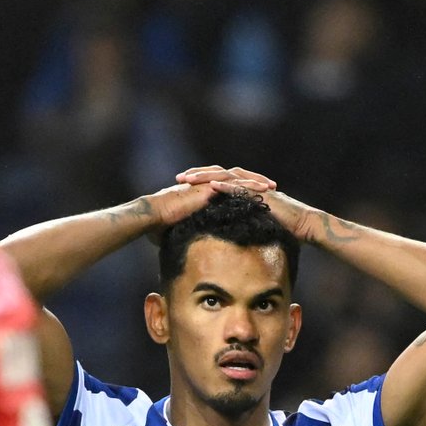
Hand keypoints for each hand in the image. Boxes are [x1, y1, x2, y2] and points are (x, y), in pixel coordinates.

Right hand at [139, 165, 277, 239]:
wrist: (153, 216)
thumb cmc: (160, 224)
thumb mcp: (178, 228)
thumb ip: (185, 232)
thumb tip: (183, 248)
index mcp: (202, 191)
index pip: (226, 187)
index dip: (241, 190)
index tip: (256, 196)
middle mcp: (206, 183)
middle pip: (236, 177)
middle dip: (253, 181)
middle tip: (270, 187)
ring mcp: (208, 183)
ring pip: (238, 176)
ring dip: (256, 180)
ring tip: (272, 186)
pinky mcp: (208, 186)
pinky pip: (233, 183)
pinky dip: (249, 184)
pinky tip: (262, 188)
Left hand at [175, 163, 321, 240]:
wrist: (304, 225)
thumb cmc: (283, 227)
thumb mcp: (255, 222)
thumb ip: (241, 220)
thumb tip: (225, 229)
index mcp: (244, 190)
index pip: (218, 181)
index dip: (200, 182)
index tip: (182, 185)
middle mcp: (248, 185)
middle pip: (219, 174)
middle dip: (198, 175)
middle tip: (178, 178)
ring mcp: (255, 187)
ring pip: (227, 177)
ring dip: (207, 177)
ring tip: (189, 179)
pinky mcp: (262, 194)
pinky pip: (242, 188)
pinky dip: (227, 186)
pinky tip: (212, 186)